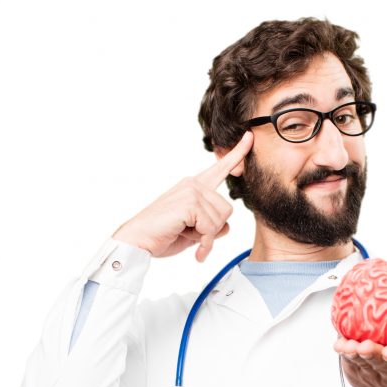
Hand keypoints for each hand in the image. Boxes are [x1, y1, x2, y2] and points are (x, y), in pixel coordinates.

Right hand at [111, 130, 253, 261]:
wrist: (137, 241)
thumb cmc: (161, 235)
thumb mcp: (193, 231)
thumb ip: (211, 226)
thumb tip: (226, 227)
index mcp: (194, 187)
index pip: (219, 168)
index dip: (236, 154)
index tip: (249, 137)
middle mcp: (193, 184)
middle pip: (227, 209)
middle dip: (213, 229)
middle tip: (191, 235)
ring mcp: (191, 191)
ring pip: (221, 219)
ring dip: (207, 236)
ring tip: (186, 236)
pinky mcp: (190, 203)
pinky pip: (210, 227)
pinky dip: (204, 243)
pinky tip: (194, 248)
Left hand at [333, 334, 386, 386]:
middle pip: (381, 363)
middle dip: (373, 355)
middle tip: (366, 346)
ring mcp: (372, 374)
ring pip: (362, 363)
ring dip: (354, 355)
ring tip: (348, 346)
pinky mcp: (356, 372)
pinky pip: (348, 362)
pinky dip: (343, 354)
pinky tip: (338, 343)